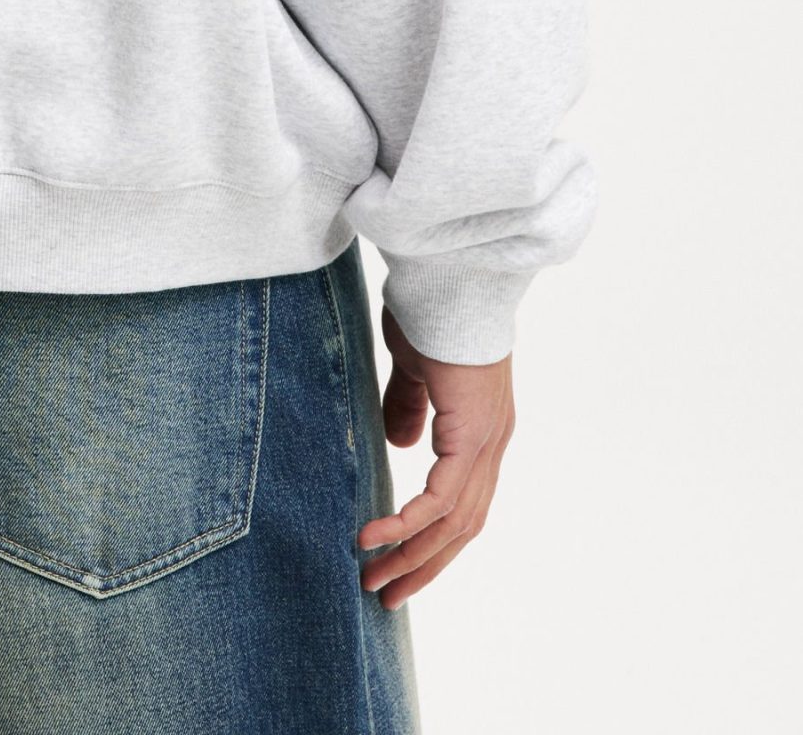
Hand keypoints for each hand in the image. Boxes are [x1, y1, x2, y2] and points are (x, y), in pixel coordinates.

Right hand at [356, 305, 514, 606]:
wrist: (451, 275)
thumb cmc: (432, 308)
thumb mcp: (416, 367)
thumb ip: (411, 404)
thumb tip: (400, 444)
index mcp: (483, 429)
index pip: (464, 502)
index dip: (434, 537)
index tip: (400, 562)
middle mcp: (493, 442)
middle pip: (464, 526)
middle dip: (424, 563)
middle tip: (386, 593)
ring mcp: (487, 441)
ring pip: (454, 522)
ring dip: (413, 555)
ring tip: (374, 578)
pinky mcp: (471, 435)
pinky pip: (441, 497)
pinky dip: (408, 522)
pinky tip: (375, 536)